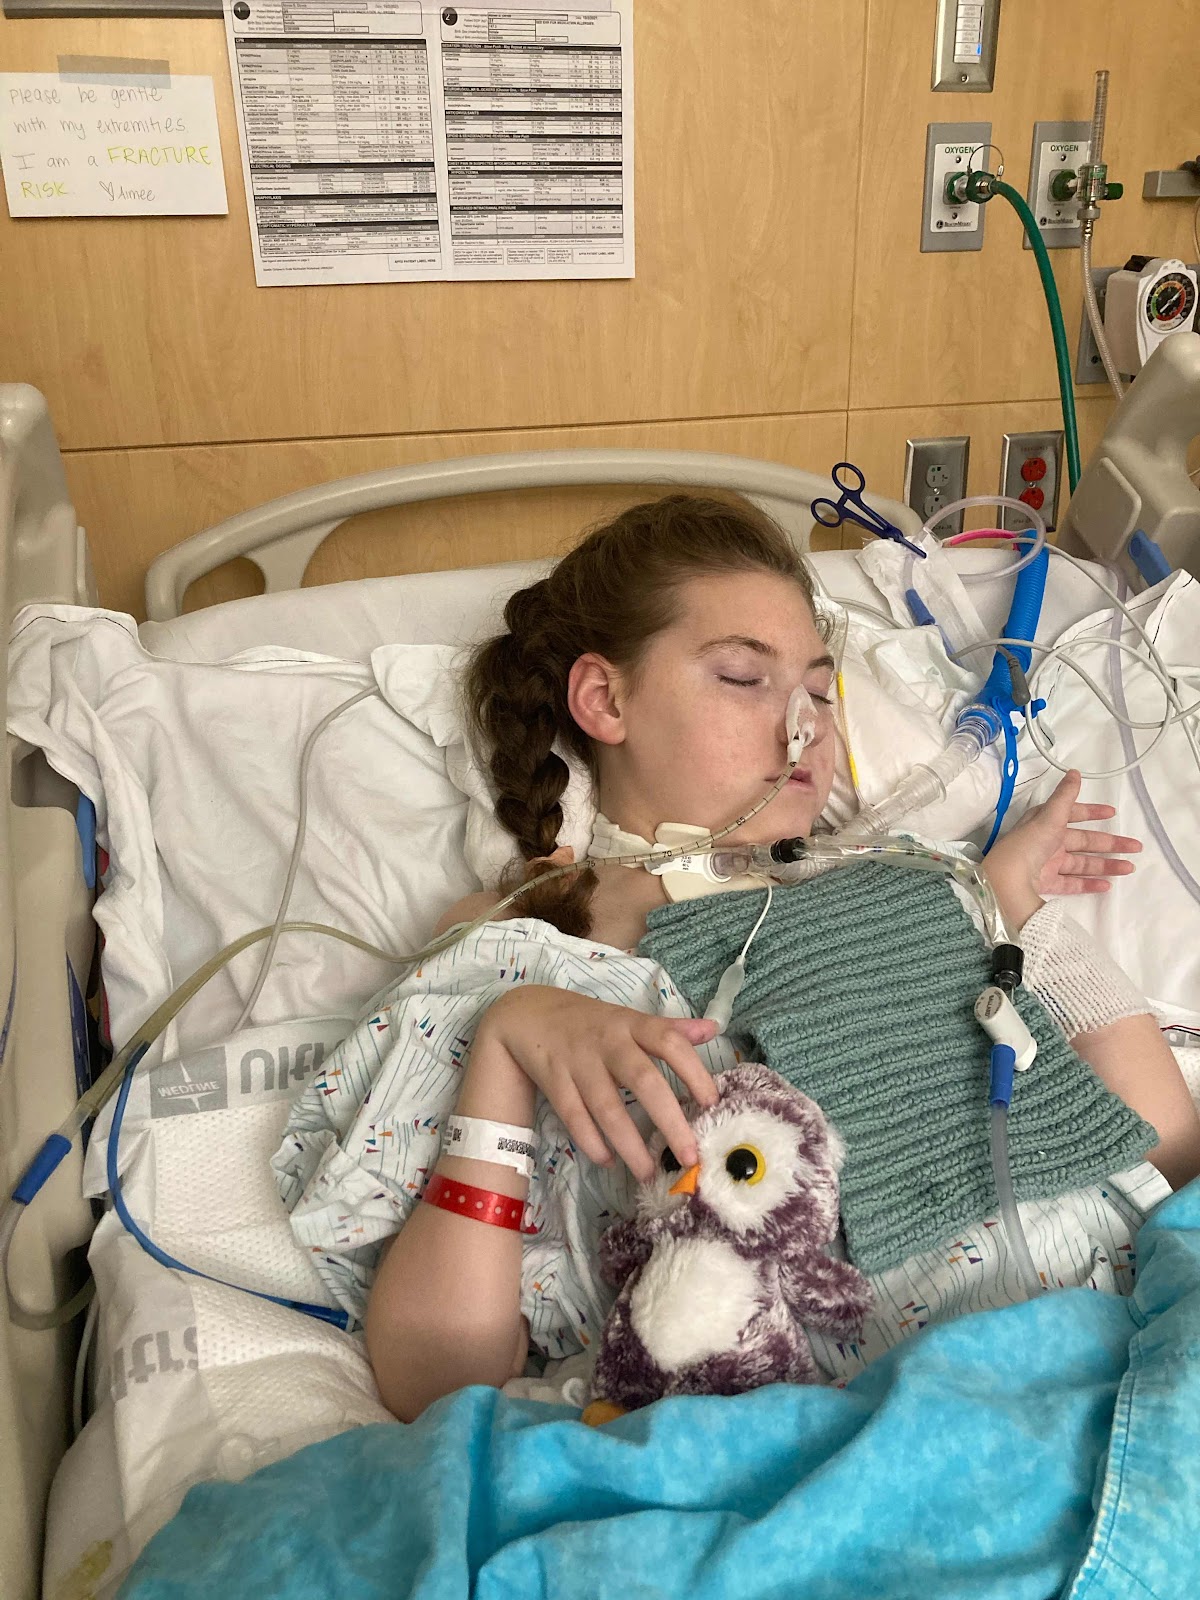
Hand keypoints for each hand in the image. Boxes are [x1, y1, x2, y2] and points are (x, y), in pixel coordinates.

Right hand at [474, 985, 719, 1182]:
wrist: (528, 1014)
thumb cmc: (591, 1022)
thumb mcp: (629, 1018)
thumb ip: (670, 1028)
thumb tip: (713, 1030)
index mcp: (633, 1024)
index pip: (669, 1042)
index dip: (694, 1071)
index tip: (712, 1103)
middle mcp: (608, 1042)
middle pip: (642, 1079)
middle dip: (668, 1119)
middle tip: (689, 1155)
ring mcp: (579, 1063)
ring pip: (607, 1107)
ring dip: (629, 1144)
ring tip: (648, 1172)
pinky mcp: (554, 1081)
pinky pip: (574, 1117)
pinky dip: (591, 1142)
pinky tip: (609, 1161)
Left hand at [983, 770, 1141, 928]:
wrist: (1007, 880)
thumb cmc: (1029, 844)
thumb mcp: (1049, 816)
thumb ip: (1065, 796)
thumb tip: (1074, 772)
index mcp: (1045, 823)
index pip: (1072, 814)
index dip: (1091, 812)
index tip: (1112, 813)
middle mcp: (1046, 842)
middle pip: (1084, 841)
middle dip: (1110, 844)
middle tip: (1136, 847)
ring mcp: (1047, 864)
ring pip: (1082, 863)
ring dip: (1105, 865)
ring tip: (1129, 868)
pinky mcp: (1046, 884)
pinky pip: (1071, 883)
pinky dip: (1088, 883)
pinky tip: (1107, 885)